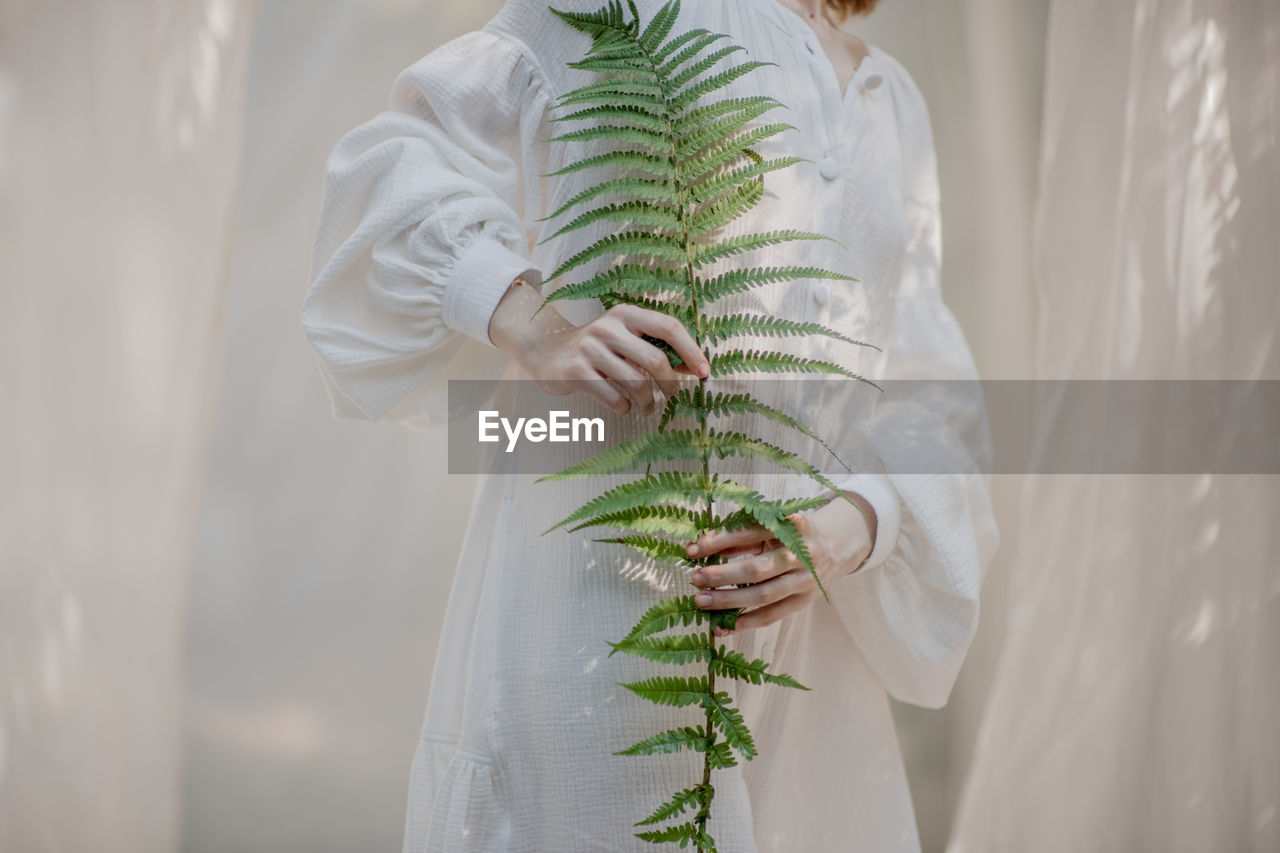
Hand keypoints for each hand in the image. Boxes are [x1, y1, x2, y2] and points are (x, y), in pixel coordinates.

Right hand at [488, 278, 709, 415]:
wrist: (544, 351)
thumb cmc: (595, 349)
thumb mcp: (623, 338)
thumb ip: (653, 347)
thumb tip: (692, 368)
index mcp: (625, 314)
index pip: (668, 326)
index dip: (690, 350)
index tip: (704, 372)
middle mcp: (608, 327)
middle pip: (654, 359)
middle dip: (670, 384)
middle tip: (674, 396)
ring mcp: (589, 349)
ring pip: (635, 382)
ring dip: (648, 402)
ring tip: (648, 408)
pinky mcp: (575, 371)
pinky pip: (613, 397)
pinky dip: (624, 408)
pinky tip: (624, 407)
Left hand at [685, 492, 877, 636]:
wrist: (836, 547)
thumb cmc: (790, 535)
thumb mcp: (769, 527)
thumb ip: (738, 536)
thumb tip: (698, 549)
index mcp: (790, 527)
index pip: (749, 533)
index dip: (719, 541)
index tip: (693, 550)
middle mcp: (800, 554)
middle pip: (757, 569)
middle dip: (722, 575)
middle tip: (696, 578)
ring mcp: (804, 580)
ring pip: (763, 596)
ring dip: (729, 600)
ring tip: (701, 601)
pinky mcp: (803, 601)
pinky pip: (771, 616)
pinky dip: (744, 623)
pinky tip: (721, 627)